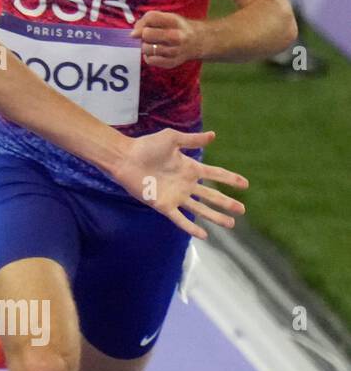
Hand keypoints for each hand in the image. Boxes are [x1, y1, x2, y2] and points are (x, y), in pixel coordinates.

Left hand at [110, 129, 246, 238]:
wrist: (126, 158)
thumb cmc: (147, 146)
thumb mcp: (172, 138)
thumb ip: (192, 140)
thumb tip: (214, 135)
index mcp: (189, 168)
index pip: (215, 174)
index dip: (230, 179)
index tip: (245, 184)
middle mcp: (185, 184)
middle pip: (211, 195)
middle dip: (227, 203)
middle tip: (242, 210)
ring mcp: (175, 196)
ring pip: (201, 209)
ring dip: (216, 217)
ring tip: (231, 224)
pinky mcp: (164, 205)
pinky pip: (180, 219)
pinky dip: (192, 227)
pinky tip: (204, 235)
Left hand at [132, 10, 202, 68]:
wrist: (198, 41)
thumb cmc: (176, 28)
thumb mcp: (167, 17)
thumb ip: (147, 20)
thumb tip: (133, 34)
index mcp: (175, 21)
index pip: (150, 18)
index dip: (143, 22)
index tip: (146, 26)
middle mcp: (177, 36)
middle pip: (146, 34)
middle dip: (144, 35)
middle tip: (149, 37)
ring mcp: (175, 51)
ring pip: (146, 49)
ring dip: (146, 46)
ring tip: (154, 44)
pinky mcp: (173, 62)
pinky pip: (150, 60)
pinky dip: (149, 57)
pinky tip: (155, 53)